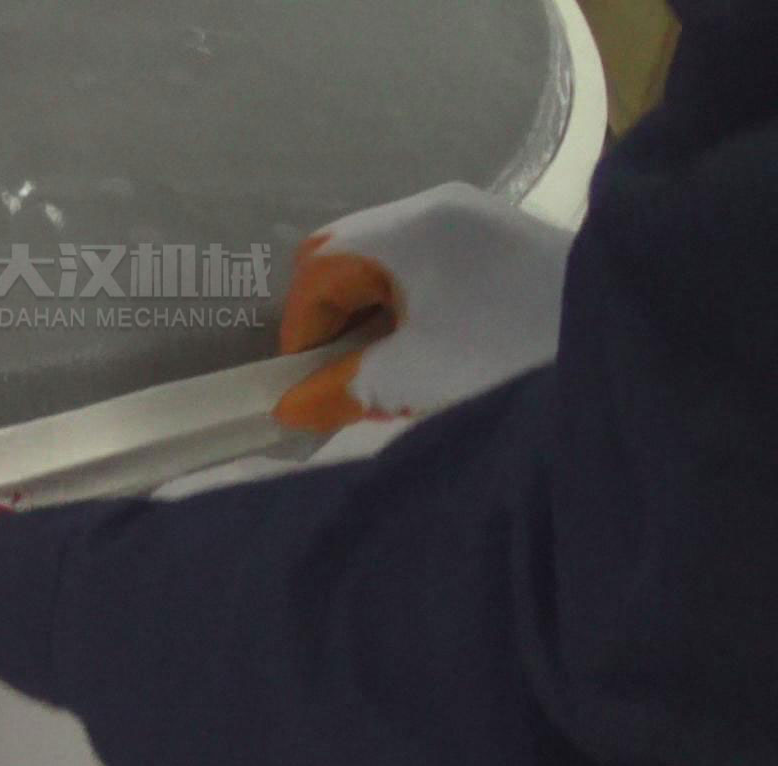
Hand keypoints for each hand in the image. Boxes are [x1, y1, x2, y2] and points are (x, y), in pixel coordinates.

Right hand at [273, 182, 572, 433]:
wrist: (631, 346)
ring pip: (390, 260)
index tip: (305, 382)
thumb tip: (288, 405)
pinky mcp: (507, 244)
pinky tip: (430, 349)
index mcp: (409, 228)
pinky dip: (410, 306)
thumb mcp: (409, 383)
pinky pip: (431, 266)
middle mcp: (438, 207)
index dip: (298, 328)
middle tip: (338, 373)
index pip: (317, 267)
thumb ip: (334, 391)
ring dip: (371, 312)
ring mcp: (477, 220)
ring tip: (384, 368)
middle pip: (349, 253)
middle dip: (331, 316)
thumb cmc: (505, 358)